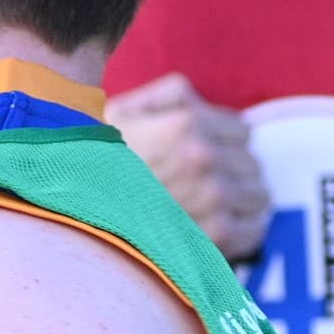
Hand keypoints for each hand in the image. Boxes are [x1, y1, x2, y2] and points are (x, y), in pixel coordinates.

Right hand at [108, 74, 270, 261]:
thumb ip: (166, 97)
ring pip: (259, 195)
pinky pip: (254, 229)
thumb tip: (200, 105)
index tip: (205, 161)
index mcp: (186, 122)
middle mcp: (204, 156)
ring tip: (211, 211)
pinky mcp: (214, 236)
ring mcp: (212, 197)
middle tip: (204, 190)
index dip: (223, 145)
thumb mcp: (123, 114)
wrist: (74, 220)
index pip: (242, 131)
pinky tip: (219, 231)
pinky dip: (244, 231)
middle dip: (232, 173)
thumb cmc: (95, 167)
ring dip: (240, 202)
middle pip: (252, 163)